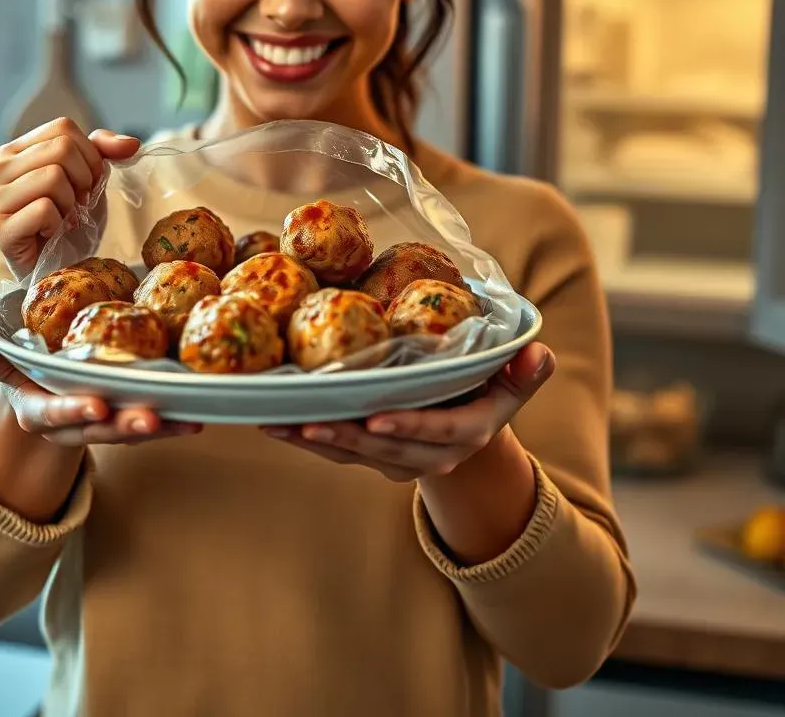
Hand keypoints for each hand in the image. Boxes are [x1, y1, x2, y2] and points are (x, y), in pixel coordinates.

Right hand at [0, 117, 139, 278]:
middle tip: (76, 205)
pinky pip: (44, 209)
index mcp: (12, 152)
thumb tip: (132, 143)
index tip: (86, 183)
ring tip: (63, 219)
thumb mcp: (89, 178)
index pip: (63, 128)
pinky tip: (50, 234)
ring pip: (53, 177)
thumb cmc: (69, 222)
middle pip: (61, 150)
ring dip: (71, 204)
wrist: (58, 268)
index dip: (89, 156)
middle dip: (83, 180)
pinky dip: (58, 223)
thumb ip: (104, 150)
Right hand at [0, 330, 201, 445]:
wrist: (49, 413)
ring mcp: (103, 429)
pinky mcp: (129, 426)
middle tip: (151, 418)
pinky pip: (153, 426)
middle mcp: (75, 426)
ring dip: (161, 428)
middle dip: (127, 425)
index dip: (75, 411)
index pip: (56, 412)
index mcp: (42, 412)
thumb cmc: (32, 380)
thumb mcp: (10, 369)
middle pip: (102, 429)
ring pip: (132, 431)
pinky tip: (198, 418)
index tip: (94, 406)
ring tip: (188, 420)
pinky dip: (175, 424)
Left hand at [261, 342, 554, 481]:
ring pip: (354, 453)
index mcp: (467, 432)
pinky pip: (339, 451)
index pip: (438, 431)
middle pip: (385, 448)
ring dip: (314, 440)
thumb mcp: (513, 382)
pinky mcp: (373, 457)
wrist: (469, 430)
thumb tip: (538, 353)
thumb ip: (525, 371)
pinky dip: (307, 437)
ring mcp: (399, 460)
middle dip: (345, 437)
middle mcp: (431, 454)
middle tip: (308, 423)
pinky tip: (275, 421)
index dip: (408, 426)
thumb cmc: (488, 391)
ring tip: (277, 423)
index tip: (376, 419)